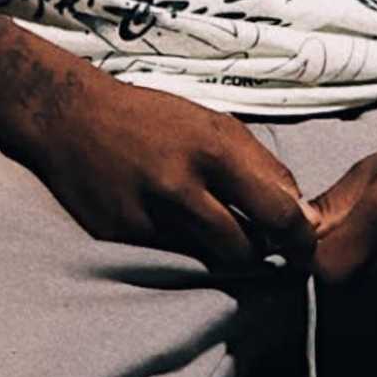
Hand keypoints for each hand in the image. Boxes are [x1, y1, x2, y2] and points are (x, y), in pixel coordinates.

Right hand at [16, 66, 318, 293]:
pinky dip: (181, 248)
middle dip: (257, 252)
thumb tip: (302, 213)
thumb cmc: (153, 118)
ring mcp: (148, 215)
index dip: (299, 240)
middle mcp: (181, 186)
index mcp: (213, 149)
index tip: (303, 249)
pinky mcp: (121, 236)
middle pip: (243, 249)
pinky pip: (170, 257)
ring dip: (219, 252)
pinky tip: (170, 223)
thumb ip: (262, 166)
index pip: (277, 212)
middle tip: (259, 245)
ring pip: (207, 259)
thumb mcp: (215, 124)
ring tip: (212, 229)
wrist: (72, 117)